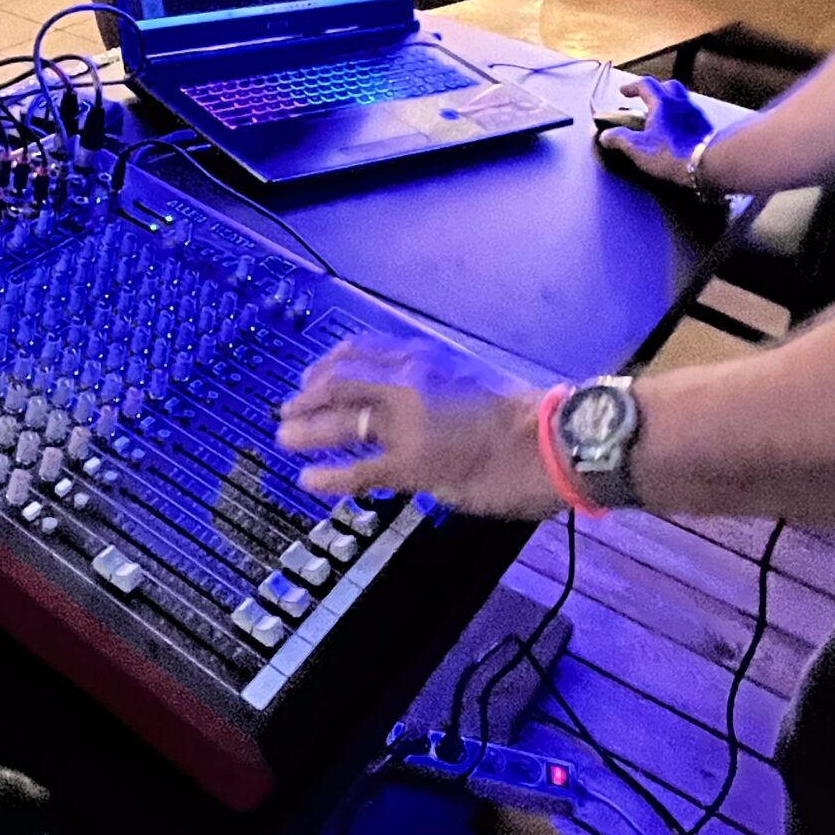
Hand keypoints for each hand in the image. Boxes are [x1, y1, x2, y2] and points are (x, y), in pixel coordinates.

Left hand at [277, 336, 557, 519]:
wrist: (548, 438)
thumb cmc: (522, 414)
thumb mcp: (469, 380)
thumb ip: (435, 388)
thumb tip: (413, 408)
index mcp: (423, 358)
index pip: (360, 352)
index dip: (328, 367)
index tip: (312, 378)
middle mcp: (407, 382)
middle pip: (340, 385)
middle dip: (308, 399)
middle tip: (287, 411)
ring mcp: (406, 422)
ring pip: (342, 423)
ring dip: (308, 432)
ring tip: (286, 439)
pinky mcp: (411, 463)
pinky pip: (359, 471)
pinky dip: (330, 477)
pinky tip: (310, 482)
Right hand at [597, 74, 714, 187]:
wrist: (708, 165)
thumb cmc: (675, 155)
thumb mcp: (638, 149)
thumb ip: (619, 139)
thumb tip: (606, 136)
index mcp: (663, 103)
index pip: (645, 84)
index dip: (632, 86)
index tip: (624, 92)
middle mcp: (681, 104)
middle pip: (668, 86)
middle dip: (655, 90)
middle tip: (646, 100)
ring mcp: (696, 115)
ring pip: (682, 100)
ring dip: (670, 105)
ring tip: (661, 119)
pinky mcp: (706, 129)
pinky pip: (692, 117)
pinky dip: (681, 120)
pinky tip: (677, 133)